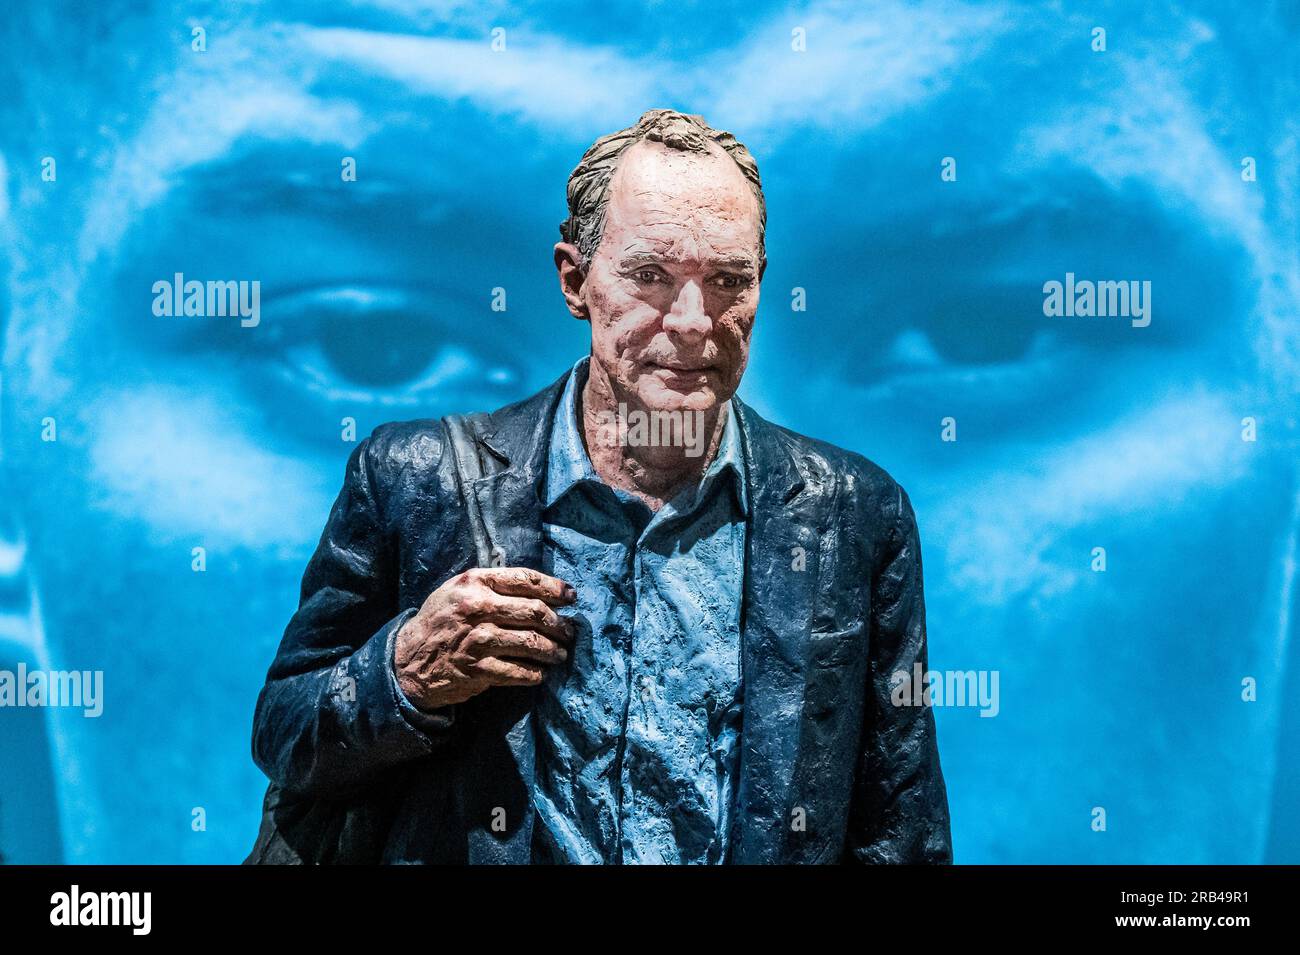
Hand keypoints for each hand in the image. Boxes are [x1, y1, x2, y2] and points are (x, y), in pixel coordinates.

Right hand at [394, 567, 576, 709]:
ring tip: (560, 653)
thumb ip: (493, 585)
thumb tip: (539, 590)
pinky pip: (519, 671)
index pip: (526, 580)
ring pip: (531, 642)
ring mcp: (478, 640)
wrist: (408, 659)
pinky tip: (540, 672)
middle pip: (534, 612)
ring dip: (553, 650)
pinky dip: (535, 673)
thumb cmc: (440, 620)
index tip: (571, 596)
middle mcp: (478, 609)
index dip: (554, 588)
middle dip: (559, 623)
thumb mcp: (458, 590)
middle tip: (569, 631)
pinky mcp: (479, 670)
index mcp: (475, 583)